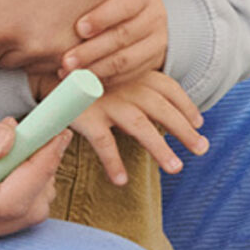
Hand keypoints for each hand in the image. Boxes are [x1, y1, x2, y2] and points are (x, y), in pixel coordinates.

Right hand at [0, 101, 70, 249]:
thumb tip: (11, 140)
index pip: (7, 201)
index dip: (38, 166)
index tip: (56, 131)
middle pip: (24, 211)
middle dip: (42, 167)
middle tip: (47, 125)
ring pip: (25, 210)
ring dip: (35, 169)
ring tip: (21, 130)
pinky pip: (13, 201)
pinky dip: (23, 171)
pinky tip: (8, 142)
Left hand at [60, 0, 167, 85]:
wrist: (142, 12)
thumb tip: (55, 2)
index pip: (125, 5)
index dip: (101, 18)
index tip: (78, 28)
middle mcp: (154, 17)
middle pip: (122, 36)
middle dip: (91, 50)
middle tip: (66, 60)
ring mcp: (156, 42)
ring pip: (125, 60)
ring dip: (94, 70)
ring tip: (69, 73)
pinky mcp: (152, 63)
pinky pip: (127, 76)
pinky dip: (102, 80)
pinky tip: (81, 81)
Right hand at [71, 72, 207, 184]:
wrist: (47, 69)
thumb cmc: (88, 75)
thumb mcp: (117, 71)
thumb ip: (139, 83)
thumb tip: (167, 106)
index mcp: (133, 71)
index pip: (168, 87)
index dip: (186, 105)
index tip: (199, 122)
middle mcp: (124, 84)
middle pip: (161, 109)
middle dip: (184, 130)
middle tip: (201, 149)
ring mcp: (106, 99)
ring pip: (140, 126)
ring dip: (160, 148)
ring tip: (176, 167)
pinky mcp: (86, 115)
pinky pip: (104, 142)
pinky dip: (113, 162)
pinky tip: (121, 180)